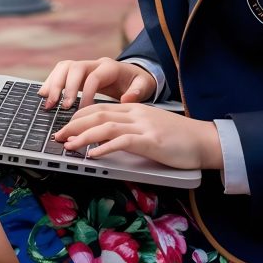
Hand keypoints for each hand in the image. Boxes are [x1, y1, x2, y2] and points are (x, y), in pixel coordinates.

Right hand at [38, 57, 156, 109]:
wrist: (133, 75)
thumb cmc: (138, 82)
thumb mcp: (144, 86)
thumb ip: (138, 92)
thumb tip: (126, 98)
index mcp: (110, 67)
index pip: (94, 77)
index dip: (86, 93)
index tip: (82, 111)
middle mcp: (95, 63)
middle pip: (74, 67)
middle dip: (66, 87)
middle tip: (63, 106)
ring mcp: (85, 66)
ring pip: (64, 67)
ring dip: (54, 84)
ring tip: (48, 102)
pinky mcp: (77, 73)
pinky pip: (60, 72)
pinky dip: (50, 82)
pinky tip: (43, 95)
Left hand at [55, 101, 221, 171]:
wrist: (204, 140)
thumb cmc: (179, 138)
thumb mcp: (150, 127)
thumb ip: (130, 128)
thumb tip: (106, 139)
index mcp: (135, 108)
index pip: (100, 107)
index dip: (79, 116)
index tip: (65, 127)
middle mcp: (136, 113)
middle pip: (97, 113)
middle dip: (74, 125)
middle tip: (58, 136)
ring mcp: (143, 126)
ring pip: (105, 126)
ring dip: (83, 136)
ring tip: (68, 146)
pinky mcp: (151, 141)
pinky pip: (122, 142)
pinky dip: (103, 148)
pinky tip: (92, 155)